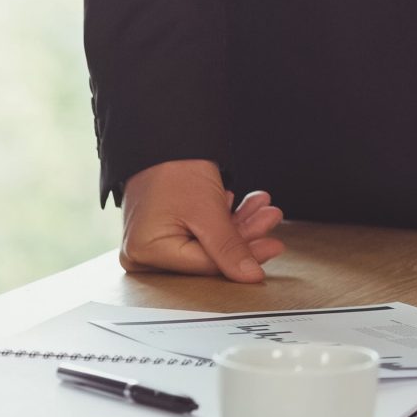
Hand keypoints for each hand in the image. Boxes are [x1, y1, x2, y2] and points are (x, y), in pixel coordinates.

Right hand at [118, 159, 281, 281]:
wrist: (162, 141)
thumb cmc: (174, 171)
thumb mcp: (207, 211)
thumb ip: (229, 247)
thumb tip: (250, 276)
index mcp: (144, 253)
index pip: (204, 266)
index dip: (243, 256)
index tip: (273, 246)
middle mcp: (142, 255)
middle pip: (207, 255)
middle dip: (244, 235)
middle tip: (271, 219)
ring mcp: (152, 243)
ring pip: (208, 243)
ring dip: (239, 224)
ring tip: (262, 207)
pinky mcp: (164, 231)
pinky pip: (199, 233)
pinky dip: (224, 220)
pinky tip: (240, 204)